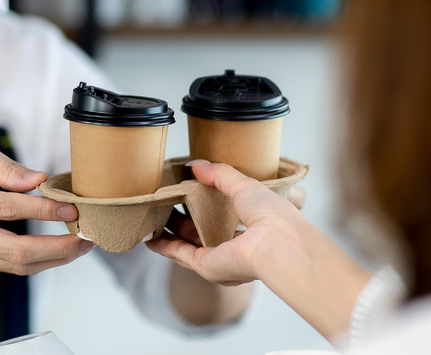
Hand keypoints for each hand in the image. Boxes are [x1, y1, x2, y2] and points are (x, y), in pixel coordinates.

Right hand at [0, 137, 92, 274]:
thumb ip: (6, 166)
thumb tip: (39, 181)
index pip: (7, 208)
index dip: (42, 208)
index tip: (70, 207)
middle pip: (14, 251)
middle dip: (56, 247)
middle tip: (84, 237)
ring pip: (16, 266)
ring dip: (54, 259)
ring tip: (81, 245)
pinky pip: (11, 267)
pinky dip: (40, 261)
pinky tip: (60, 250)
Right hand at [148, 160, 303, 284]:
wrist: (277, 243)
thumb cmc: (273, 215)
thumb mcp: (244, 185)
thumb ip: (220, 175)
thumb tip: (197, 165)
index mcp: (251, 229)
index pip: (224, 218)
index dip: (206, 206)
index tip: (189, 192)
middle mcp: (235, 248)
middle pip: (202, 233)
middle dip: (184, 220)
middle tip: (167, 204)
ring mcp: (220, 259)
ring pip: (189, 245)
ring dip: (171, 233)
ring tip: (154, 218)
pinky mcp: (206, 266)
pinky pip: (180, 255)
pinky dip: (165, 247)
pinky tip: (152, 239)